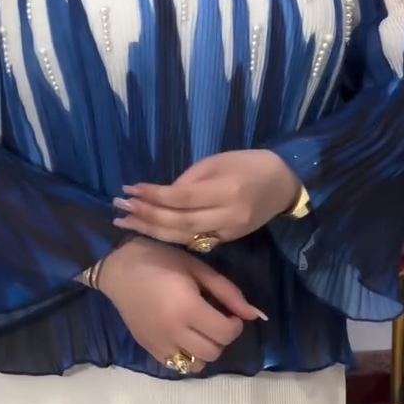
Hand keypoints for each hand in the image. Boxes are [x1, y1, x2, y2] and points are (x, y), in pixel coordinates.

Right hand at [98, 238, 265, 372]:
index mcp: (188, 308)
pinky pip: (177, 366)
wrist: (116, 266)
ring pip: (197, 365)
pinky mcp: (148, 349)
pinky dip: (186, 356)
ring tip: (199, 331)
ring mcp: (159, 344)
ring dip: (205, 350)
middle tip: (215, 320)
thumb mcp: (198, 268)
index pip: (226, 333)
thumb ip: (228, 292)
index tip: (229, 313)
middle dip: (221, 337)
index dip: (235, 325)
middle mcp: (174, 332)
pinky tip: (183, 338)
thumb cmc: (159, 259)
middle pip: (214, 351)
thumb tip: (256, 314)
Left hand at [112, 150, 300, 246]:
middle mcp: (227, 216)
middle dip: (146, 217)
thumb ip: (188, 181)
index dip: (153, 196)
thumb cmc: (249, 164)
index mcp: (227, 190)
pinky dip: (169, 237)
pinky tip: (149, 231)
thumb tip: (160, 196)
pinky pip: (193, 241)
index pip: (182, 198)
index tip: (129, 190)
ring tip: (125, 223)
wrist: (283, 185)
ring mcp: (228, 232)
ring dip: (151, 231)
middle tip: (120, 209)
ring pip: (183, 237)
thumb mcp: (217, 161)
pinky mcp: (227, 241)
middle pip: (179, 223)